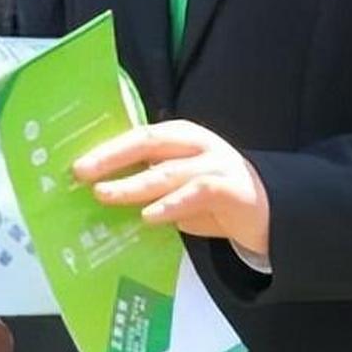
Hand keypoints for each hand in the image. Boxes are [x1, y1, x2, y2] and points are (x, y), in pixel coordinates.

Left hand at [72, 120, 270, 256]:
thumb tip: (102, 195)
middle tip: (81, 171)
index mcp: (179, 136)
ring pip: (168, 171)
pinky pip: (196, 193)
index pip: (137, 135)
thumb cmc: (216, 198)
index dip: (105, 147)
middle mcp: (196, 143)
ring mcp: (215, 163)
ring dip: (133, 184)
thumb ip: (150, 186)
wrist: (275, 211)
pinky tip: (149, 216)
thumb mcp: (179, 187)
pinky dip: (171, 205)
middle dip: (111, 156)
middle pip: (148, 142)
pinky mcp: (232, 188)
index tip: (76, 161)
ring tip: (105, 194)